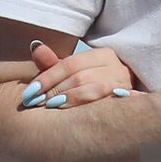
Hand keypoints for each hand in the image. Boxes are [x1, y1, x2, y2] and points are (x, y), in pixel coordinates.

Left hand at [20, 40, 139, 108]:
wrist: (127, 106)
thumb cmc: (94, 87)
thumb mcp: (73, 74)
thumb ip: (53, 63)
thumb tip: (34, 46)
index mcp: (103, 55)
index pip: (70, 64)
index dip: (47, 77)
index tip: (29, 92)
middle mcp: (118, 67)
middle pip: (80, 76)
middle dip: (55, 90)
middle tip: (35, 102)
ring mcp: (126, 85)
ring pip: (94, 89)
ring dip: (70, 99)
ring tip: (51, 107)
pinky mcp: (131, 103)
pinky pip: (108, 105)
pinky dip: (89, 108)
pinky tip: (72, 115)